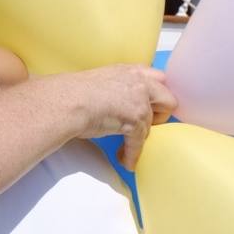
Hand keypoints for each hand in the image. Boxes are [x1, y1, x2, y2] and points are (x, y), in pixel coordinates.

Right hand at [58, 65, 175, 168]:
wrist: (66, 102)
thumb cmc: (73, 92)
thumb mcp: (101, 81)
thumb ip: (117, 87)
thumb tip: (117, 102)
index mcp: (130, 71)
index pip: (157, 77)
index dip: (155, 94)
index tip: (149, 105)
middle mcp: (139, 83)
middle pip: (168, 99)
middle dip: (160, 114)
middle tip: (145, 124)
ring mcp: (140, 102)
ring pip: (152, 124)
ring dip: (141, 138)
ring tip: (127, 148)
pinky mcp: (135, 122)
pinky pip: (138, 143)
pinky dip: (131, 155)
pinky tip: (125, 162)